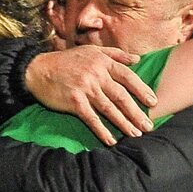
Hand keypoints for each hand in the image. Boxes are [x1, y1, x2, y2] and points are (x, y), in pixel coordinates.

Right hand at [24, 45, 156, 145]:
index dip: (142, 90)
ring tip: (136, 134)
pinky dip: (102, 130)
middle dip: (137, 112)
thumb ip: (116, 54)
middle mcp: (96, 75)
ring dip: (124, 123)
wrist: (39, 70)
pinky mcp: (74, 102)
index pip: (128, 77)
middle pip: (121, 96)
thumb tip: (138, 59)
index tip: (153, 102)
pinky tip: (112, 140)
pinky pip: (92, 119)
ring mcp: (85, 88)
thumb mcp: (92, 51)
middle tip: (149, 125)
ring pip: (110, 109)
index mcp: (103, 62)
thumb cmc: (67, 61)